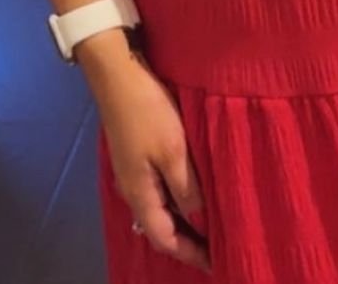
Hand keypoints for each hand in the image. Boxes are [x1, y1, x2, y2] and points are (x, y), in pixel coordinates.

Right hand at [85, 35, 211, 273]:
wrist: (118, 74)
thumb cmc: (148, 112)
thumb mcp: (173, 151)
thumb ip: (187, 187)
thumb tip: (199, 218)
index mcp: (140, 194)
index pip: (165, 238)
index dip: (190, 253)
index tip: (217, 263)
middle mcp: (133, 188)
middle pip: (160, 226)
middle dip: (188, 239)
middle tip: (218, 245)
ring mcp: (132, 170)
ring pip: (160, 207)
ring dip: (183, 218)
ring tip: (211, 221)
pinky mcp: (136, 153)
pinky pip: (159, 188)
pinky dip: (177, 197)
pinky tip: (193, 189)